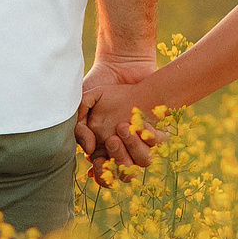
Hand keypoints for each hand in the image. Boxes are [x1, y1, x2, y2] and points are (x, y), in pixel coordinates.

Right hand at [76, 53, 161, 178]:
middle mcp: (125, 146)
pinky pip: (158, 144)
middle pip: (124, 172)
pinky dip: (150, 135)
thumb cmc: (103, 84)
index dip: (102, 174)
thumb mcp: (85, 102)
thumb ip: (79, 125)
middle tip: (113, 139)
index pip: (104, 172)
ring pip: (142, 161)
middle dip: (118, 161)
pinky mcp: (158, 130)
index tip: (99, 164)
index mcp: (104, 145)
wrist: (125, 64)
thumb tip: (89, 149)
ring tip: (125, 127)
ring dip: (134, 148)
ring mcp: (142, 140)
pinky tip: (142, 122)